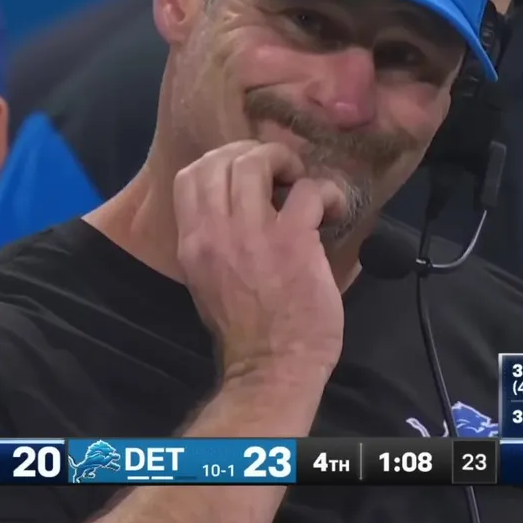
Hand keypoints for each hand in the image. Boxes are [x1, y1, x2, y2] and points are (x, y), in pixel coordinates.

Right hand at [174, 140, 347, 382]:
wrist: (270, 369)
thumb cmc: (245, 332)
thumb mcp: (208, 280)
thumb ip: (215, 241)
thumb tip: (239, 207)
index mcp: (192, 242)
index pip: (190, 175)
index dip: (222, 160)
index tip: (248, 172)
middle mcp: (214, 232)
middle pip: (221, 159)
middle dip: (255, 153)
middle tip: (280, 171)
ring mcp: (252, 235)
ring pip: (255, 162)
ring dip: (285, 161)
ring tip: (300, 182)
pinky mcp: (293, 242)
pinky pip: (309, 190)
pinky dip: (326, 192)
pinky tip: (331, 210)